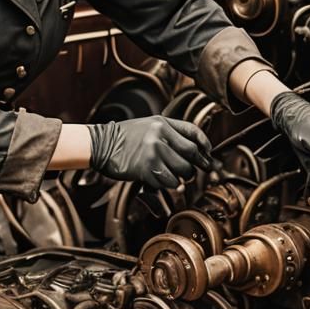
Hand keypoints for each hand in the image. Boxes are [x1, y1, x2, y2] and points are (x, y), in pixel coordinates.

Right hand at [88, 116, 212, 189]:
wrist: (100, 145)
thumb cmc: (124, 137)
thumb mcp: (148, 126)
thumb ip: (169, 135)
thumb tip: (193, 152)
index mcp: (162, 123)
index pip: (193, 132)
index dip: (204, 144)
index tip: (208, 153)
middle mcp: (160, 136)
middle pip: (191, 154)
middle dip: (198, 164)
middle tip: (199, 170)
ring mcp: (153, 153)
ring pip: (182, 170)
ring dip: (182, 178)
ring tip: (174, 177)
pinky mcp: (146, 169)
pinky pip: (168, 181)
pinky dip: (168, 184)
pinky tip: (161, 181)